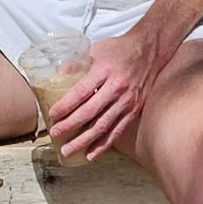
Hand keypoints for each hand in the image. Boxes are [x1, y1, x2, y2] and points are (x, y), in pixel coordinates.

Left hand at [46, 30, 162, 161]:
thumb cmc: (120, 49)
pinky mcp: (133, 110)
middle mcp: (116, 88)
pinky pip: (116, 131)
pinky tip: (91, 154)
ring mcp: (126, 101)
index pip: (81, 92)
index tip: (52, 115)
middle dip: (70, 126)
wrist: (150, 51)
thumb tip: (57, 74)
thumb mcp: (96, 49)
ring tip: (68, 150)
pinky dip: (103, 145)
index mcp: (104, 70)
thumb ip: (77, 62)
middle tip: (55, 134)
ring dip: (84, 140)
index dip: (65, 105)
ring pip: (102, 126)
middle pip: (90, 112)